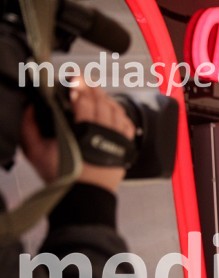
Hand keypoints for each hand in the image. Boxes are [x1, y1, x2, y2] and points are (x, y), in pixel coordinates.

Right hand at [20, 79, 134, 190]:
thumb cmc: (61, 175)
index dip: (79, 87)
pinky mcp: (125, 147)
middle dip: (91, 88)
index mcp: (82, 131)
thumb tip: (31, 108)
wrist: (83, 196)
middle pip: (101, 102)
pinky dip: (120, 113)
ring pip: (116, 110)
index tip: (74, 79)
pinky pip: (127, 124)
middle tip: (83, 80)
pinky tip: (112, 108)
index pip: (84, 101)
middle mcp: (103, 133)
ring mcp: (117, 139)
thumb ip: (30, 127)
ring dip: (105, 98)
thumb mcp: (36, 151)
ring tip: (95, 91)